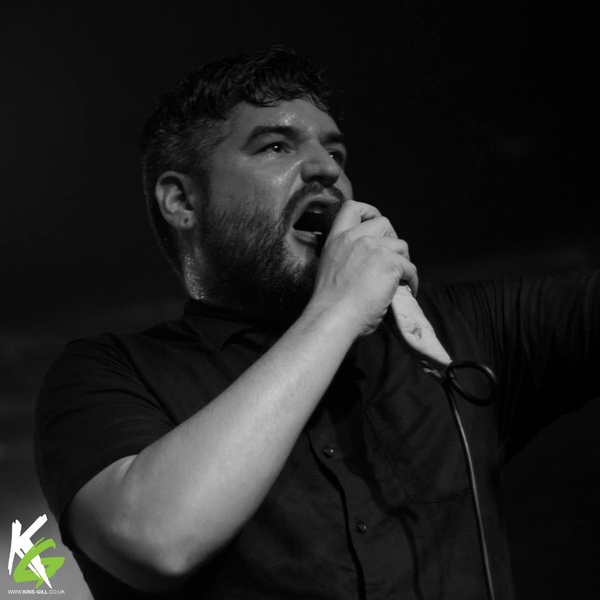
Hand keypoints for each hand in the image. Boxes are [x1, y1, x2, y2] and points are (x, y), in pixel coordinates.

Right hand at [307, 200, 417, 336]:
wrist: (333, 318)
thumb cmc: (330, 304)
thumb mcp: (331, 268)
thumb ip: (347, 257)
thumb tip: (369, 263)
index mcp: (336, 240)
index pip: (351, 208)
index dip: (368, 211)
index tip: (374, 222)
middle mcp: (354, 238)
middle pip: (383, 222)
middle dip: (391, 237)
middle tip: (391, 257)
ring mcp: (373, 248)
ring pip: (401, 245)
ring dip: (403, 261)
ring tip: (400, 279)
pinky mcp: (390, 262)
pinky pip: (410, 267)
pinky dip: (411, 280)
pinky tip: (406, 290)